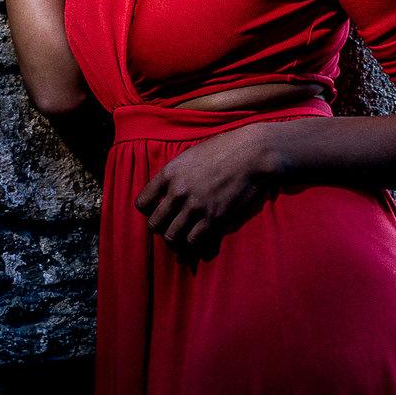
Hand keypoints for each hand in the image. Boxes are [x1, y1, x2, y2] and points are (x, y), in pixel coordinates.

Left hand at [134, 125, 279, 259]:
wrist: (253, 154)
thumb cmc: (224, 149)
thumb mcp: (191, 155)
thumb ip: (175, 174)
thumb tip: (166, 192)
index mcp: (169, 174)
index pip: (142, 203)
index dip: (149, 210)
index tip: (158, 211)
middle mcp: (178, 192)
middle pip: (154, 224)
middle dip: (160, 228)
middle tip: (170, 227)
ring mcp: (196, 207)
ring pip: (172, 237)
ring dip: (176, 240)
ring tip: (183, 237)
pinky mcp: (214, 219)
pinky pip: (194, 242)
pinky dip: (195, 244)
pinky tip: (200, 240)